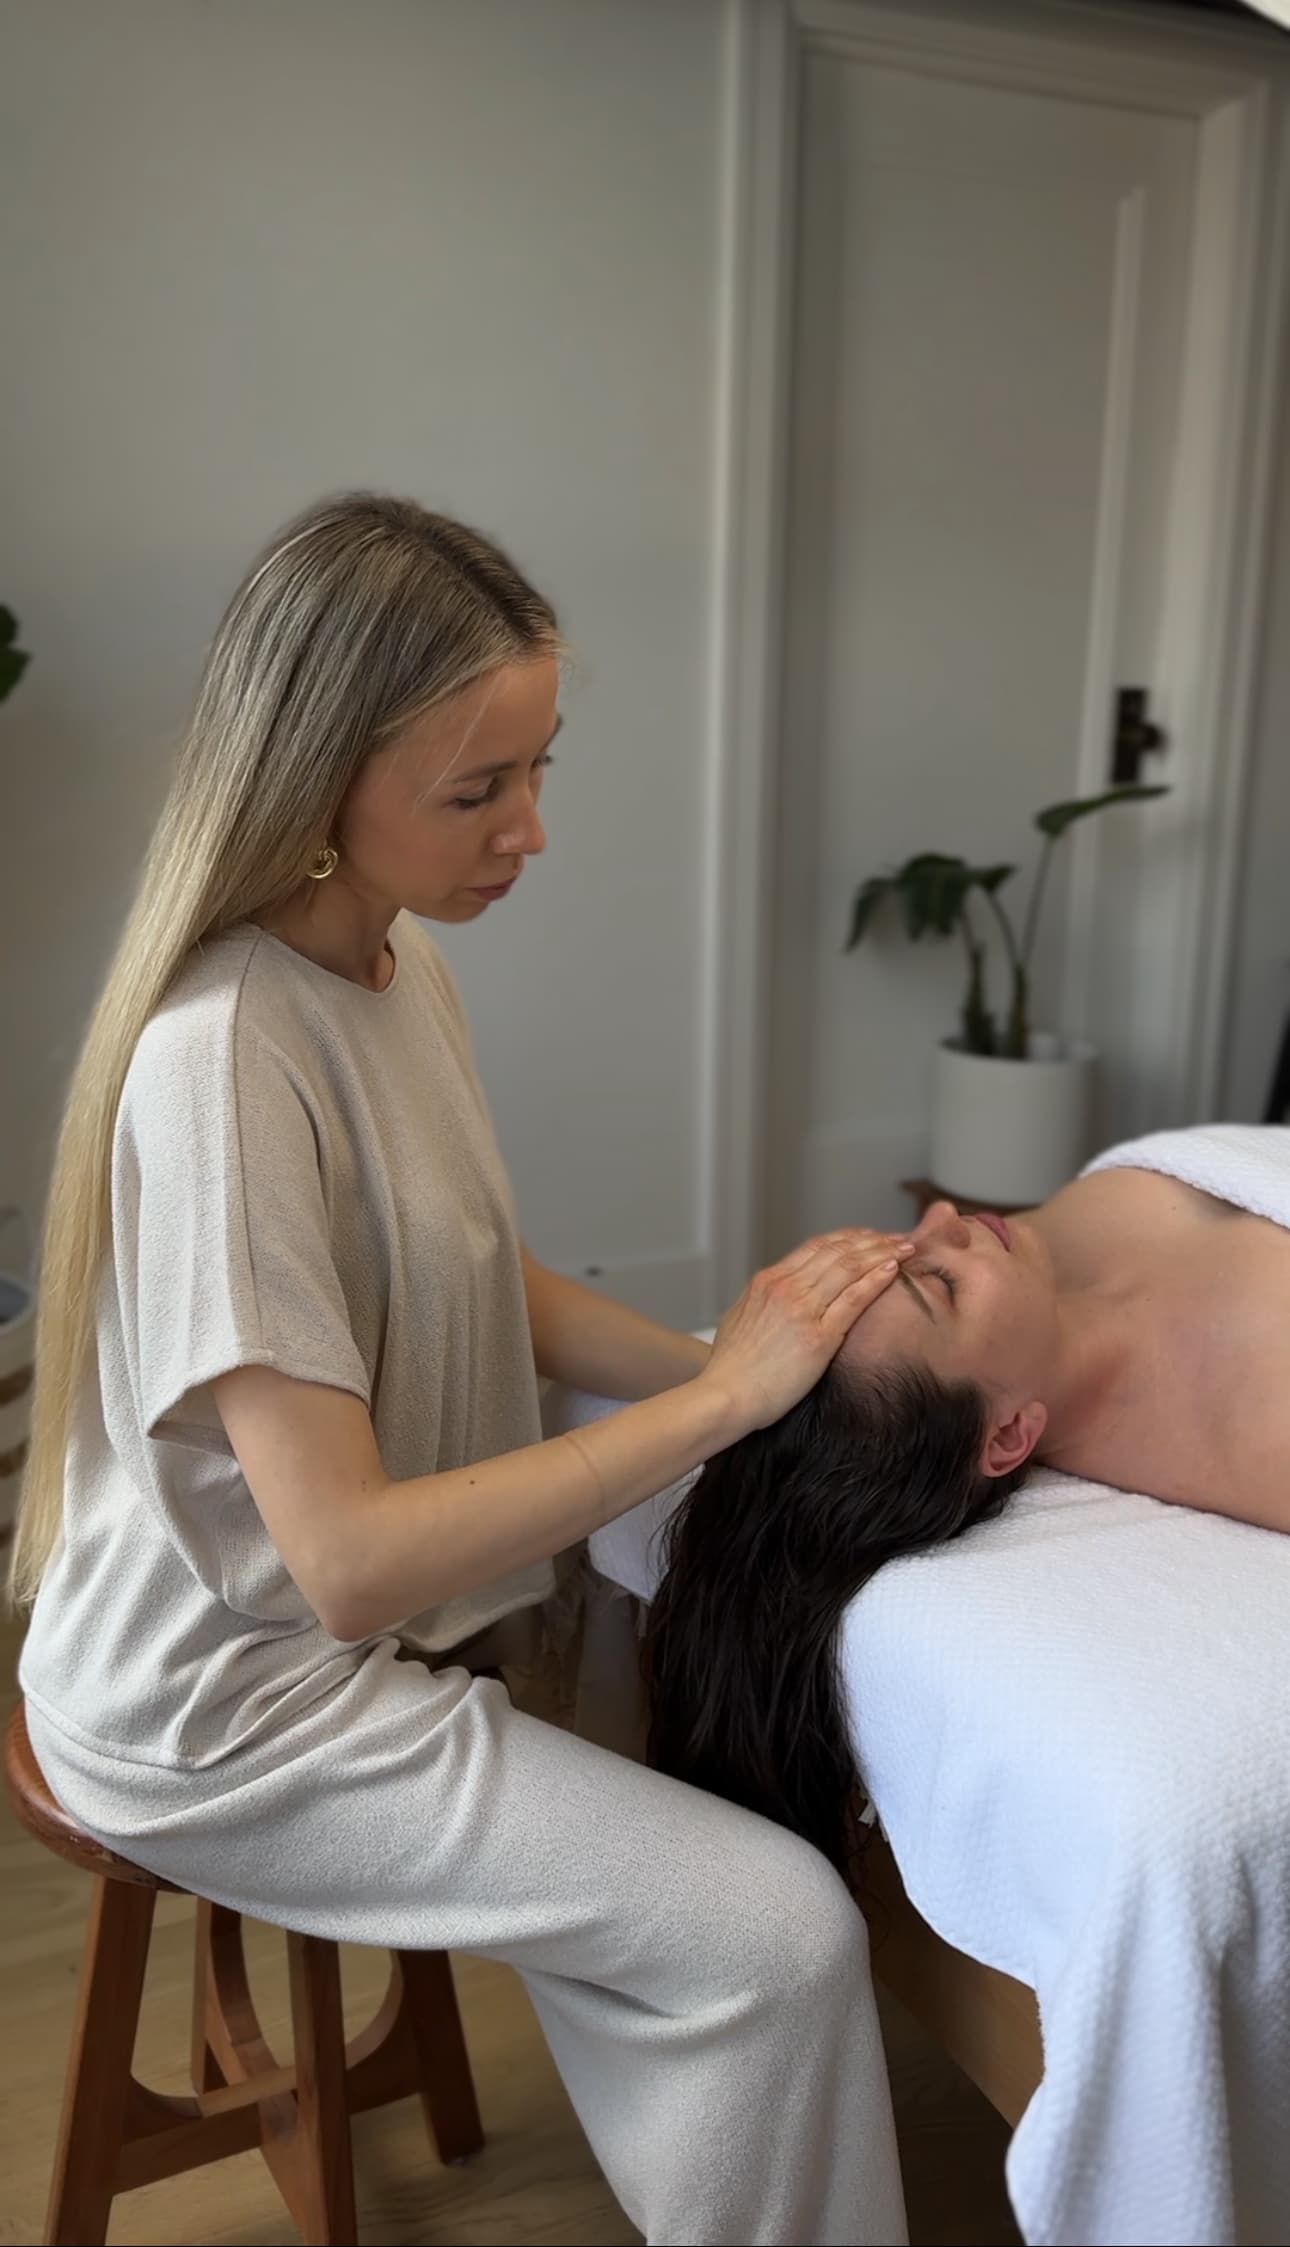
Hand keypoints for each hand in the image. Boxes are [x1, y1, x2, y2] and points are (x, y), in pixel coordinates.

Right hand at [700, 1229, 914, 1435]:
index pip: (817, 1247)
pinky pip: (854, 1299)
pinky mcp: (819, 1337)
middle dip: (873, 1240)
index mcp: (768, 1281)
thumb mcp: (740, 1317)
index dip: (849, 1238)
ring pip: (850, 1268)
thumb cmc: (731, 1366)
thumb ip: (763, 1299)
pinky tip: (894, 1270)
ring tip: (906, 1248)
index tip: (870, 1237)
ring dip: (882, 1253)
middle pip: (838, 1251)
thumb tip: (775, 1292)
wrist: (726, 1395)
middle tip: (898, 1237)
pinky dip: (876, 1280)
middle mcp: (786, 1287)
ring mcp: (803, 1309)